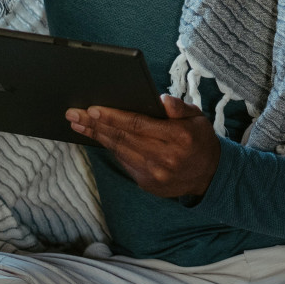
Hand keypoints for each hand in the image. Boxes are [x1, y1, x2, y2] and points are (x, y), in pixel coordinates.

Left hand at [68, 96, 220, 198]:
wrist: (210, 175)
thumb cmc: (200, 140)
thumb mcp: (198, 118)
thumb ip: (179, 108)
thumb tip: (161, 99)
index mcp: (178, 137)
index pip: (138, 124)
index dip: (113, 117)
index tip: (92, 109)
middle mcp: (165, 157)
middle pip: (122, 138)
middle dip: (95, 125)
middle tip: (74, 114)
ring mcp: (155, 173)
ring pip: (119, 150)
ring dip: (97, 136)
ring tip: (78, 125)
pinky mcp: (148, 183)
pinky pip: (125, 162)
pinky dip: (110, 149)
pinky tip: (98, 137)